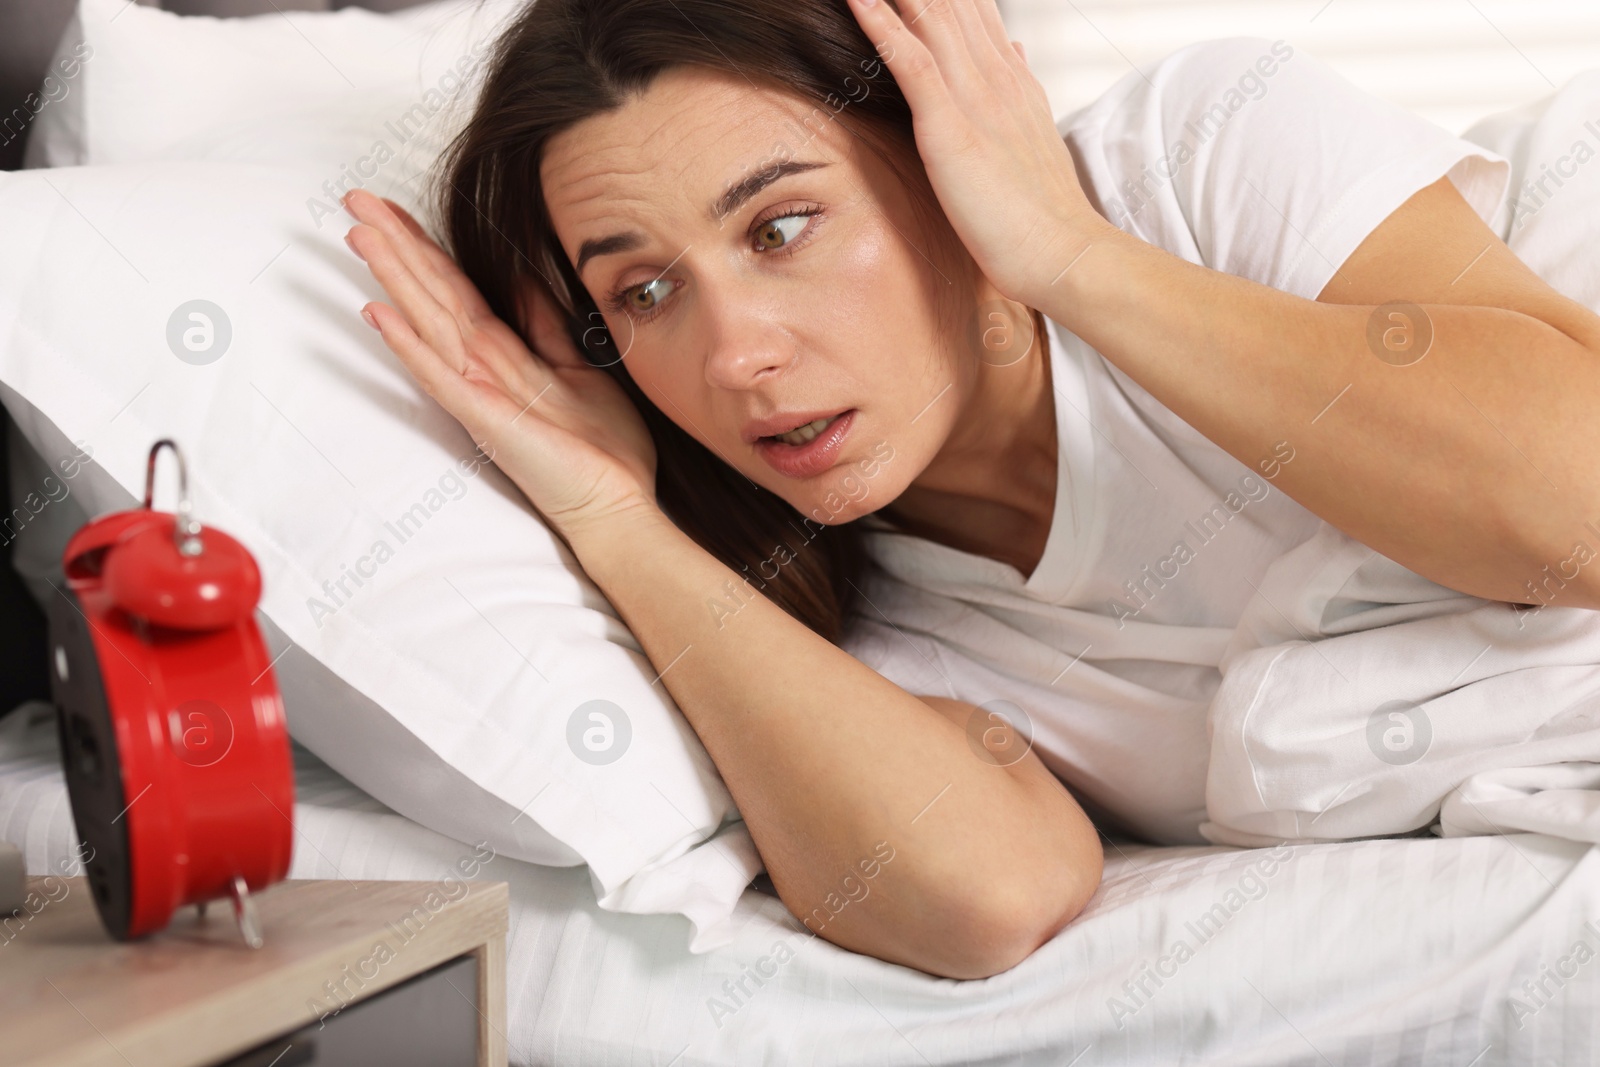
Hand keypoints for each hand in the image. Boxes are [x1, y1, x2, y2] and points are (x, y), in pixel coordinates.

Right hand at [342, 188, 658, 538]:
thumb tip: (528, 277)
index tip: (393, 208)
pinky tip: (379, 314)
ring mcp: (479, 394)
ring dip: (394, 277)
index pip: (456, 289)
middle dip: (396, 245)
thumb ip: (548, 325)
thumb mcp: (579, 366)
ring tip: (359, 234)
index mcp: (505, 355)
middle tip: (355, 197)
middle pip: (433, 294)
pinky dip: (410, 345)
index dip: (426, 246)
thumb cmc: (602, 447)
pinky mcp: (485, 421)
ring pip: (428, 323)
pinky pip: (442, 377)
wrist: (618, 502)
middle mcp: (483, 370)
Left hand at [843, 0, 1108, 307]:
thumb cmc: (1043, 216)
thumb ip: (1017, 90)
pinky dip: (882, 24)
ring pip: (931, 16)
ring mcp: (974, 97)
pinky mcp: (951, 126)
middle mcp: (995, 76)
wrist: (1062, 253)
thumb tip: (1011, 50)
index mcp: (1011, 82)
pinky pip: (910, 60)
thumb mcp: (1031, 138)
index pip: (975, 12)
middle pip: (952, 3)